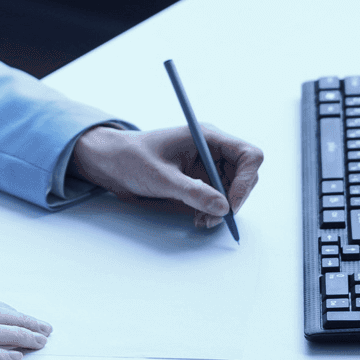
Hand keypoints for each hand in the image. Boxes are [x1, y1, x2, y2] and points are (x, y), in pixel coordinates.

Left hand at [69, 125, 262, 228]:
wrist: (111, 163)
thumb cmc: (131, 158)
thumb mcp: (160, 177)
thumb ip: (192, 192)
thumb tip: (223, 207)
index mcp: (207, 137)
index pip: (248, 154)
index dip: (246, 180)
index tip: (232, 203)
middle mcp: (212, 150)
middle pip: (246, 175)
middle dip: (235, 199)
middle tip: (217, 218)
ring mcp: (208, 166)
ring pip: (234, 190)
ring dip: (224, 209)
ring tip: (203, 221)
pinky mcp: (200, 180)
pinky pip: (219, 198)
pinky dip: (213, 211)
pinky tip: (199, 219)